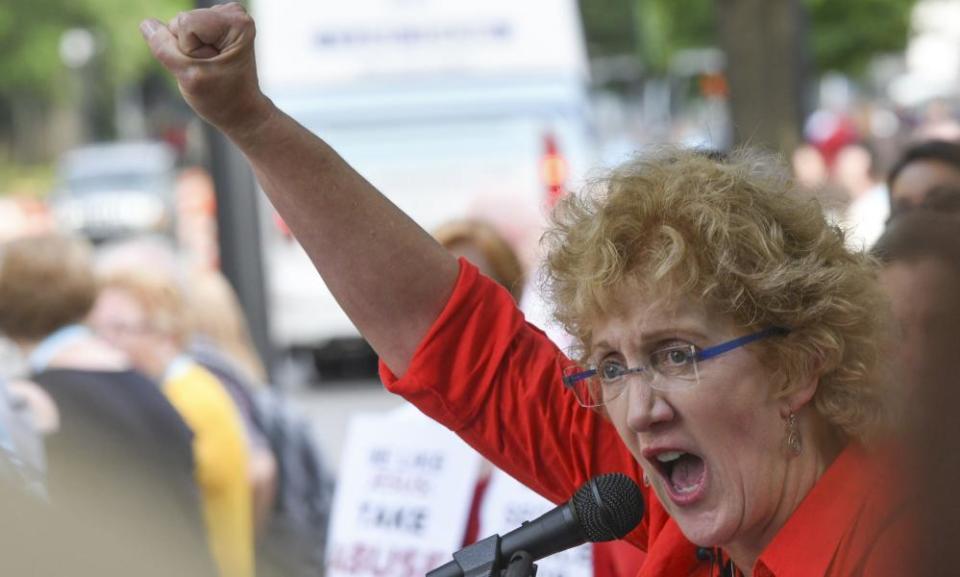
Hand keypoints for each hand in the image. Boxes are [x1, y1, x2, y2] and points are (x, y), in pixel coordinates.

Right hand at [140, 3, 271, 135]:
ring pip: (178, 25)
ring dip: (187, 50)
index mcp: (236, 23)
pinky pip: (180, 29)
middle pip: (180, 20)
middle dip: (186, 49)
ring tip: (208, 65)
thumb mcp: (189, 77)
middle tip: (208, 68)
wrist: (239, 109)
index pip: (185, 23)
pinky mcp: (213, 23)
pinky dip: (188, 47)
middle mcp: (233, 14)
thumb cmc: (221, 98)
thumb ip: (164, 49)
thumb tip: (147, 25)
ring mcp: (223, 17)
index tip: (209, 66)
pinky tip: (206, 59)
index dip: (188, 49)